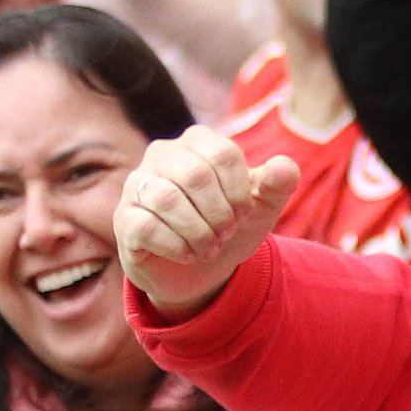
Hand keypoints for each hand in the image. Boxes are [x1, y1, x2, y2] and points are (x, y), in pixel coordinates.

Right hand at [114, 124, 298, 318]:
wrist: (203, 269)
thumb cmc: (231, 225)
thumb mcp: (262, 207)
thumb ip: (278, 184)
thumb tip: (285, 168)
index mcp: (197, 141)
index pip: (223, 153)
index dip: (239, 191)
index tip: (244, 213)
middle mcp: (162, 154)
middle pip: (194, 175)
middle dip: (219, 214)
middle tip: (227, 233)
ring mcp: (137, 185)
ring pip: (166, 199)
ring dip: (198, 232)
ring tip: (209, 247)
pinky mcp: (124, 218)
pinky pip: (146, 226)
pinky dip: (176, 246)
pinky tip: (188, 254)